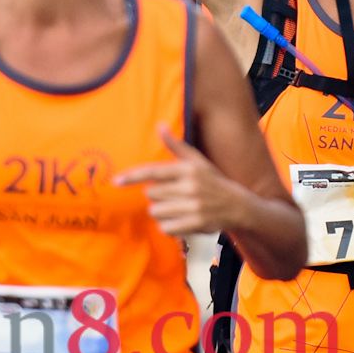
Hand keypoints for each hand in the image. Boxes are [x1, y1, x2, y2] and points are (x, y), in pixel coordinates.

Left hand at [114, 127, 239, 236]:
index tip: (116, 182)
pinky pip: (165, 227)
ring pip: (156, 212)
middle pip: (151, 194)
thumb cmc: (212, 181)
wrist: (237, 206)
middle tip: (174, 196)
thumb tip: (159, 125)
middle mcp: (190, 186)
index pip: (153, 172)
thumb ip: (175, 145)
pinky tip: (181, 221)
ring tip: (178, 208)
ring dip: (162, 212)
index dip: (132, 177)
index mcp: (187, 169)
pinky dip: (169, 226)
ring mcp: (193, 206)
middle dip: (157, 196)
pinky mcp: (195, 224)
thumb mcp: (196, 161)